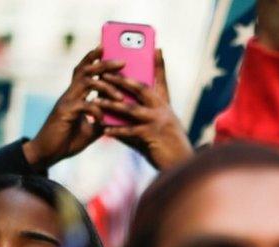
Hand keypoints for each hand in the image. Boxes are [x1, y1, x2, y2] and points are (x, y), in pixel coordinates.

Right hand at [22, 47, 125, 170]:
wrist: (47, 154)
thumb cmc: (68, 140)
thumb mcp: (91, 130)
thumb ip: (103, 119)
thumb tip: (119, 116)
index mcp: (75, 95)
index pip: (84, 70)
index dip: (94, 58)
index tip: (107, 48)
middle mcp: (70, 94)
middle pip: (87, 70)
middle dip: (105, 64)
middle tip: (122, 61)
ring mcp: (66, 102)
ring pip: (86, 82)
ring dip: (105, 86)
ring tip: (120, 97)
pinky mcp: (64, 113)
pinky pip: (83, 105)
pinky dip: (96, 110)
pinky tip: (103, 118)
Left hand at [97, 50, 193, 170]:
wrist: (180, 165)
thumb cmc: (167, 146)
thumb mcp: (158, 127)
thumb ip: (140, 115)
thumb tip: (118, 112)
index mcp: (165, 105)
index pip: (159, 80)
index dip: (155, 64)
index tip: (150, 49)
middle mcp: (163, 110)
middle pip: (141, 89)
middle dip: (121, 80)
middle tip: (104, 73)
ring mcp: (158, 122)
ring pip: (132, 109)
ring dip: (112, 104)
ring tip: (97, 100)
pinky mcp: (152, 136)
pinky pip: (131, 131)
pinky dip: (117, 130)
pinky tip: (104, 129)